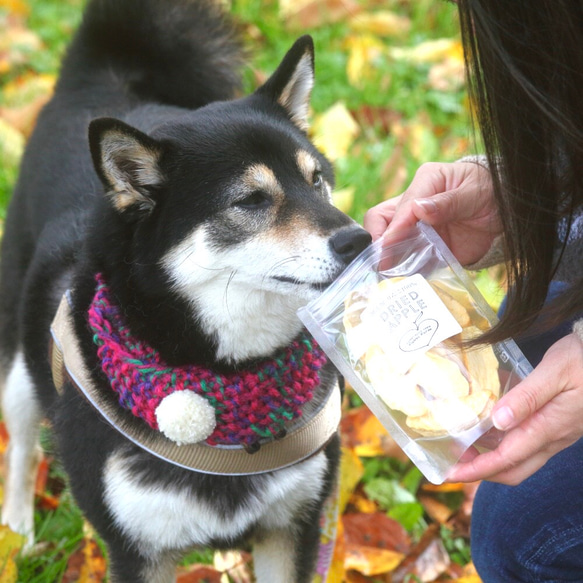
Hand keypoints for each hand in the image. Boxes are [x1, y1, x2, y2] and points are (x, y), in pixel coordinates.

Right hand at [363, 161, 500, 265]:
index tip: (387, 246)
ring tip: (387, 275)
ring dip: (386, 257)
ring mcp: (416, 226)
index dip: (394, 228)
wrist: (508, 212)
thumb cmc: (492, 191)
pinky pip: (406, 258)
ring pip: (387, 240)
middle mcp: (414, 204)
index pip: (401, 206)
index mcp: (426, 181)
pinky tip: (401, 280)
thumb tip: (419, 209)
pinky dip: (402, 269)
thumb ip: (449, 202)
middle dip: (378, 241)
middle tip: (381, 262)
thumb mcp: (476, 193)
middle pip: (381, 219)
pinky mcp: (423, 246)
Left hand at [447, 333, 582, 484]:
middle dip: (480, 470)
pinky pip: (526, 441)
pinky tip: (485, 422)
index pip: (506, 459)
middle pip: (513, 468)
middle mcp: (552, 437)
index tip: (450, 473)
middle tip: (451, 461)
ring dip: (489, 456)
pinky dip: (501, 439)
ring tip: (461, 443)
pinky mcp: (557, 424)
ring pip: (519, 457)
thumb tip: (499, 421)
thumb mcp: (554, 372)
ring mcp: (556, 433)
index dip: (476, 470)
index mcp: (549, 427)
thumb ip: (527, 397)